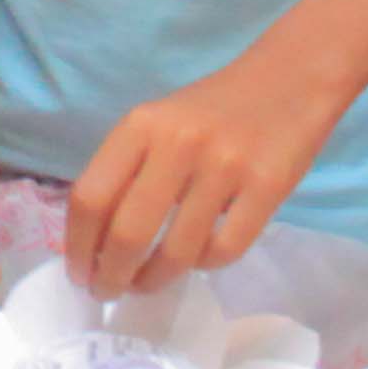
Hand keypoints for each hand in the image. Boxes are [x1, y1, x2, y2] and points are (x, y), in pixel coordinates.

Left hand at [64, 61, 340, 296]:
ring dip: (154, 280)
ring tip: (147, 284)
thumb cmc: (212, 109)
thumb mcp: (158, 123)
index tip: (78, 272)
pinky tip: (198, 261)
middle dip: (110, 276)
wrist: (290, 78)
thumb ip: (127, 171)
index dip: (77, 246)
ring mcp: (225, 166)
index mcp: (141, 125)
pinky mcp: (268, 186)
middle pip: (127, 232)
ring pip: (178, 251)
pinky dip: (205, 265)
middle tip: (107, 291)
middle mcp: (178, 143)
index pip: (90, 197)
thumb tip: (92, 241)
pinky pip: (225, 249)